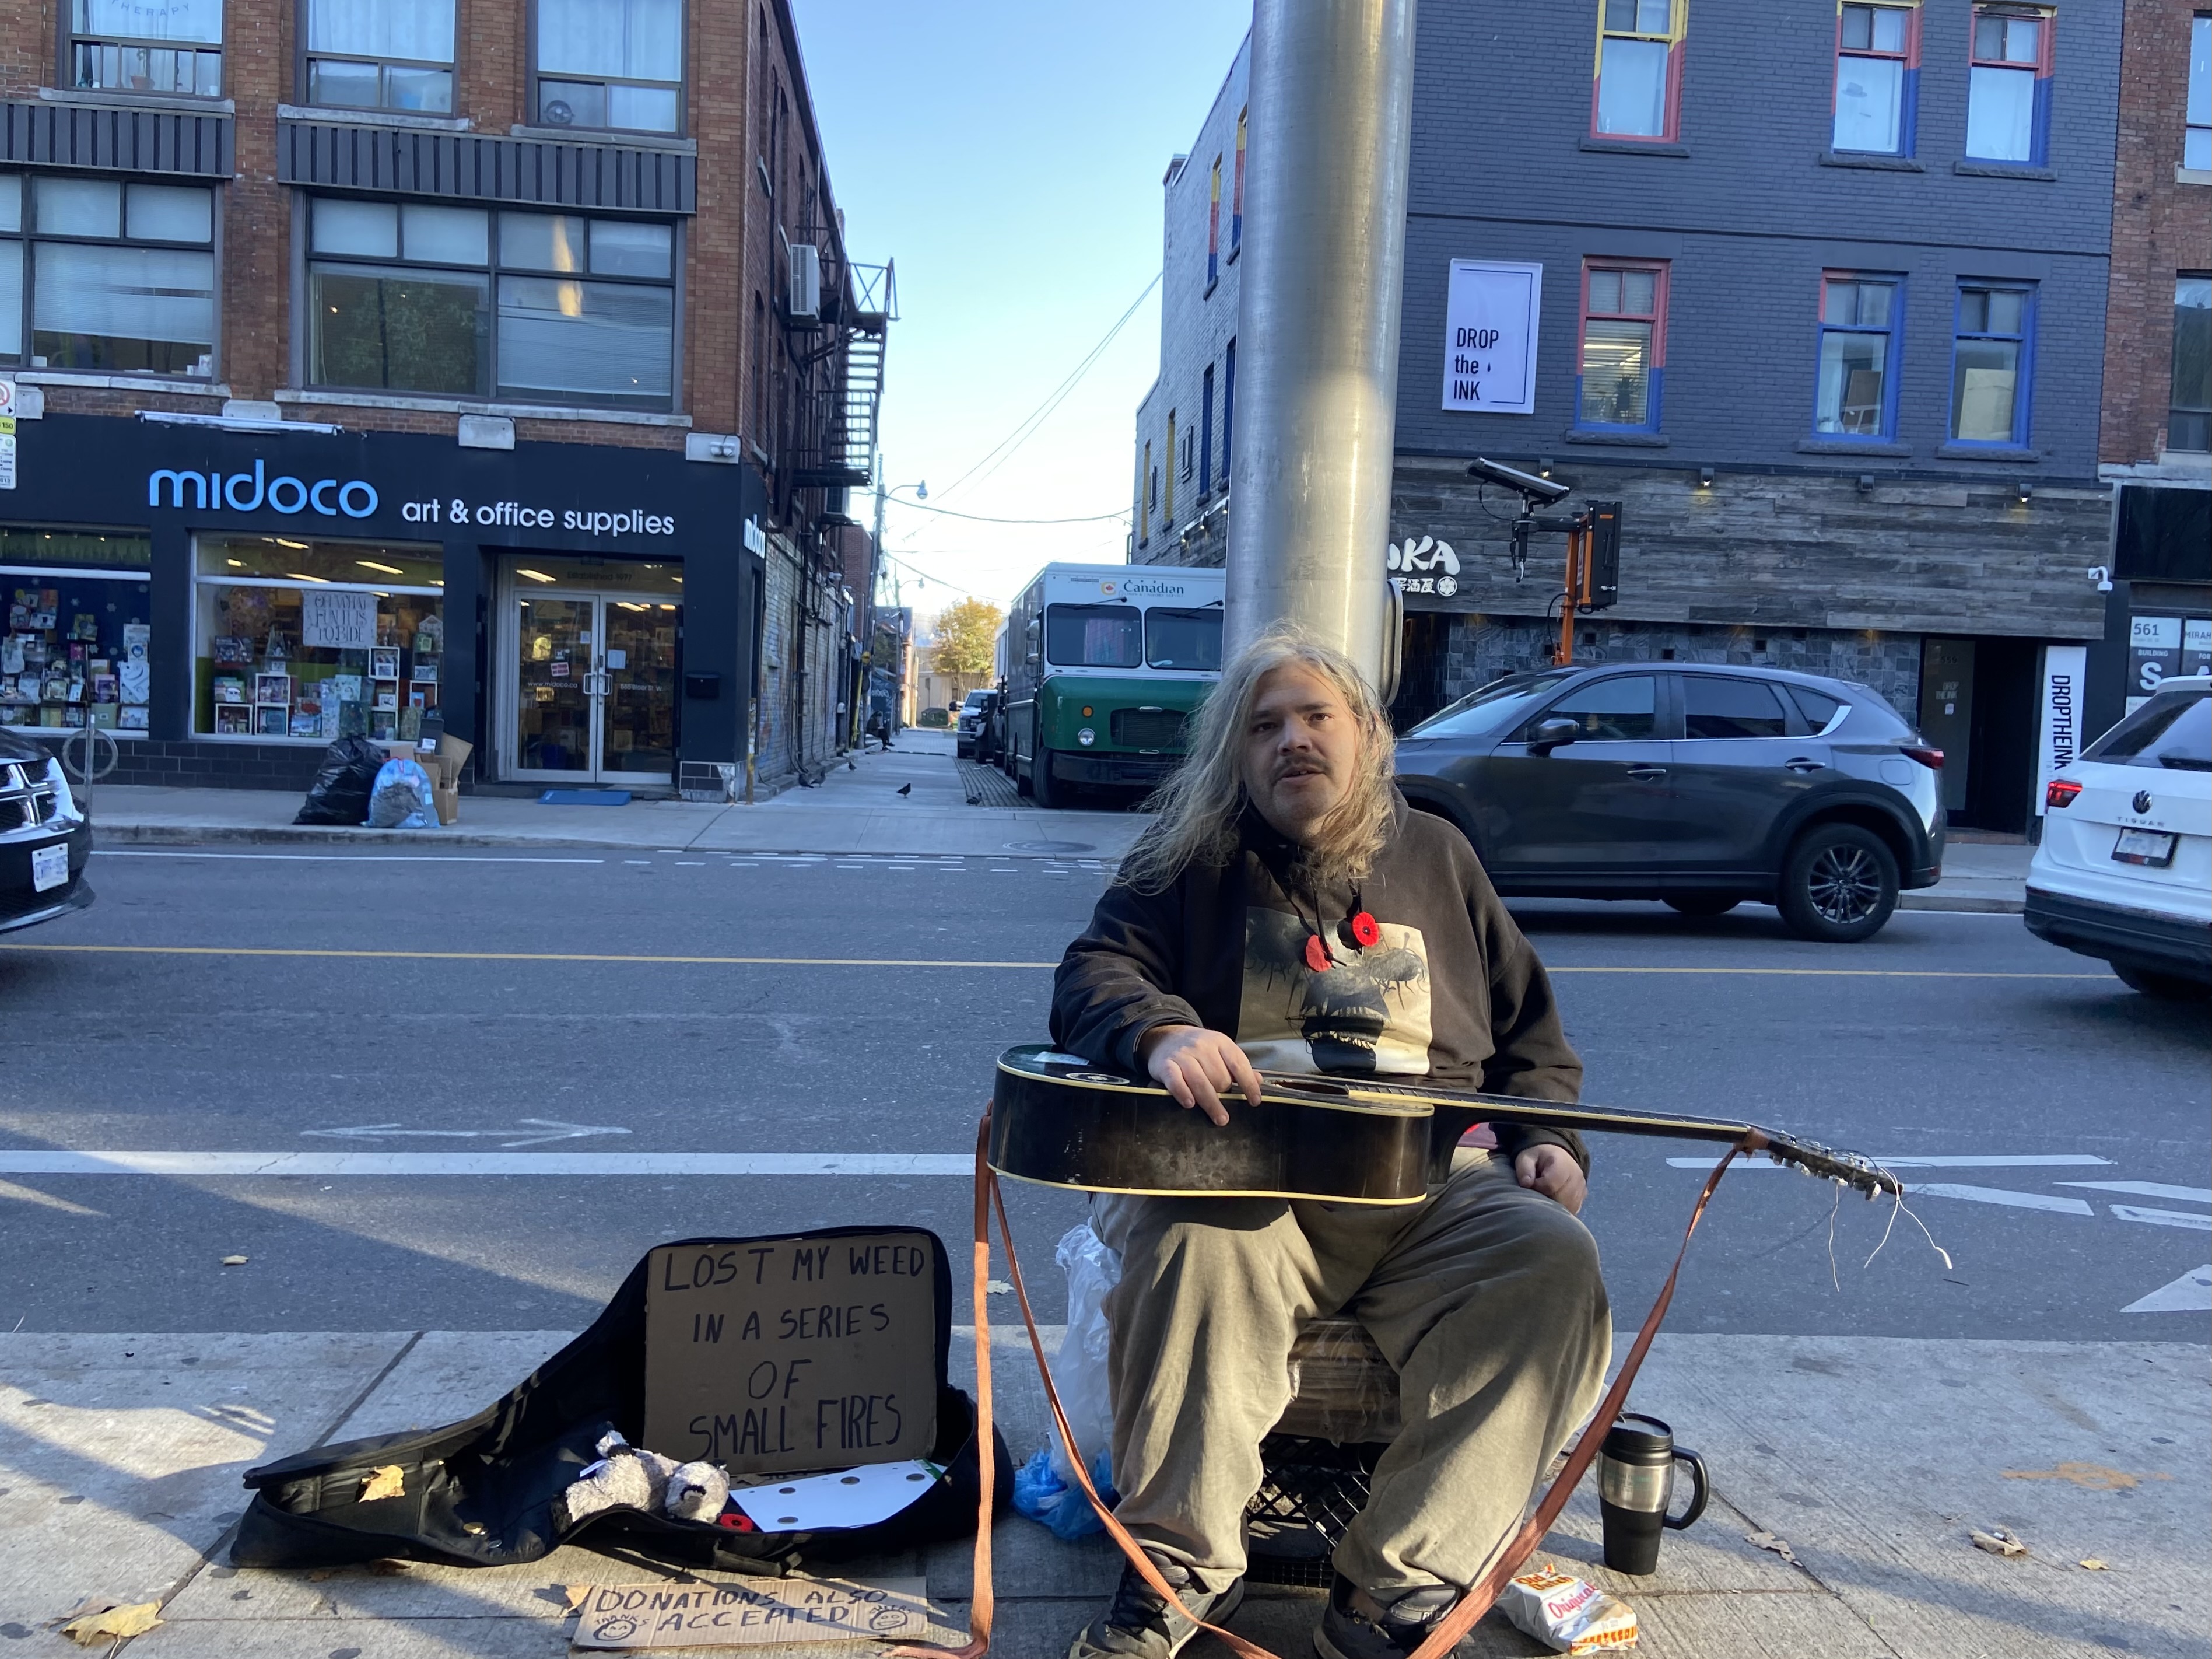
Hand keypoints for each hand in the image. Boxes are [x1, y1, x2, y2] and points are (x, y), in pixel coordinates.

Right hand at [1137, 1025, 1263, 1127]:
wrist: (1165, 1037)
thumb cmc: (1197, 1049)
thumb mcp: (1220, 1050)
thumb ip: (1238, 1066)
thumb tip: (1258, 1080)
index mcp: (1220, 1042)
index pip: (1238, 1064)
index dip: (1248, 1085)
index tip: (1255, 1101)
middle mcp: (1202, 1046)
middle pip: (1219, 1076)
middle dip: (1224, 1093)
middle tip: (1223, 1104)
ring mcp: (1183, 1055)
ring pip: (1200, 1082)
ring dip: (1211, 1103)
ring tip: (1220, 1118)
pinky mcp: (1165, 1065)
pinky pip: (1176, 1081)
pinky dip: (1183, 1093)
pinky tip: (1190, 1104)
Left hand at [1514, 1144, 1586, 1213]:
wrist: (1556, 1158)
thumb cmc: (1539, 1159)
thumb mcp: (1526, 1158)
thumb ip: (1524, 1169)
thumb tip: (1526, 1184)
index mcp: (1562, 1164)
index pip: (1550, 1185)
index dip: (1537, 1188)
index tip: (1531, 1184)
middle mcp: (1576, 1177)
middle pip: (1559, 1199)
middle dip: (1545, 1198)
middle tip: (1537, 1191)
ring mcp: (1581, 1188)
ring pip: (1567, 1207)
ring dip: (1553, 1206)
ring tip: (1545, 1195)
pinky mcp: (1582, 1198)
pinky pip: (1572, 1210)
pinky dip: (1561, 1209)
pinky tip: (1553, 1201)